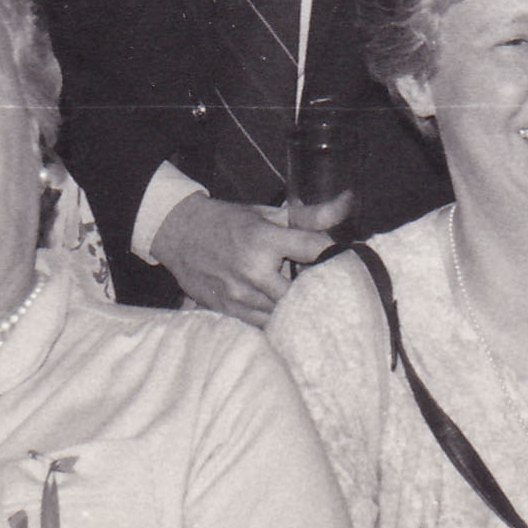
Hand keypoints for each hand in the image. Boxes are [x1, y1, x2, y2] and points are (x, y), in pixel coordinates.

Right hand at [151, 194, 344, 321]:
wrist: (179, 234)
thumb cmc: (228, 222)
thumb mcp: (268, 214)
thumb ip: (310, 216)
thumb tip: (348, 203)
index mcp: (264, 240)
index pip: (315, 249)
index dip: (335, 254)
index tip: (344, 257)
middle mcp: (252, 271)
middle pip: (303, 292)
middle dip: (317, 289)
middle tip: (326, 286)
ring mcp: (239, 296)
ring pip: (285, 313)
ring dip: (297, 307)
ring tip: (306, 299)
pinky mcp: (228, 312)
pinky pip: (263, 325)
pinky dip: (276, 319)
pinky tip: (283, 312)